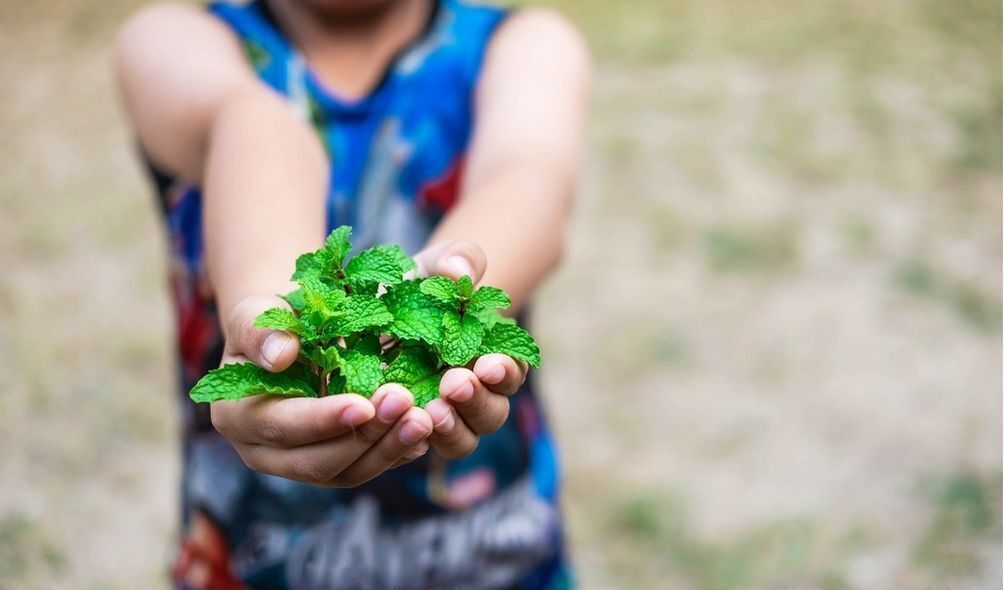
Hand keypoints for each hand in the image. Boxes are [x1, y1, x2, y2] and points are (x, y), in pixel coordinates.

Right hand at [210, 296, 432, 486]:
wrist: (291, 336)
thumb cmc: (271, 320)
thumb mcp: (256, 312)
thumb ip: (260, 329)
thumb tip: (280, 354)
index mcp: (237, 418)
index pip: (282, 427)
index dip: (324, 419)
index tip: (364, 404)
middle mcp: (264, 453)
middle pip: (318, 461)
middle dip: (365, 437)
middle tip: (406, 404)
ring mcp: (300, 464)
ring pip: (347, 472)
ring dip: (389, 448)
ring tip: (424, 419)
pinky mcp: (334, 465)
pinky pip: (367, 467)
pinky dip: (397, 452)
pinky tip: (425, 432)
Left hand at [411, 241, 529, 459]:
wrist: (378, 308)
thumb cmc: (421, 285)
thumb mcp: (435, 264)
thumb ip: (456, 259)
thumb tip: (459, 271)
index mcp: (493, 357)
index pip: (512, 373)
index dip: (506, 372)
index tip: (489, 364)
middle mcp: (474, 394)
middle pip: (492, 414)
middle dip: (478, 401)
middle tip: (455, 384)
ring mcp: (442, 417)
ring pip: (461, 440)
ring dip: (451, 429)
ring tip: (430, 411)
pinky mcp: (407, 430)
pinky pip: (416, 448)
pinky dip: (411, 443)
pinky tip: (399, 428)